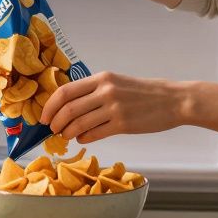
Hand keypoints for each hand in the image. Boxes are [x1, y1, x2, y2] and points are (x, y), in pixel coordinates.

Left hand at [41, 71, 188, 143]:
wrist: (173, 100)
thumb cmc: (145, 93)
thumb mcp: (118, 83)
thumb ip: (95, 91)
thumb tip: (70, 106)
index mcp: (102, 78)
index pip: (65, 91)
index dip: (50, 106)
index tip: (44, 116)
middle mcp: (105, 91)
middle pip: (68, 109)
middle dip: (55, 122)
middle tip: (53, 129)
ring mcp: (114, 108)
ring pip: (78, 124)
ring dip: (68, 133)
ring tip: (67, 136)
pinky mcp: (123, 124)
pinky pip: (94, 134)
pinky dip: (84, 139)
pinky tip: (84, 139)